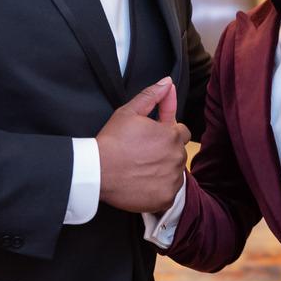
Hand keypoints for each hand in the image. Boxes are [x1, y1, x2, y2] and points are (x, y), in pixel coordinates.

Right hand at [97, 78, 190, 212]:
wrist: (97, 171)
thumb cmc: (112, 141)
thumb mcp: (129, 112)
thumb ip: (152, 96)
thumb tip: (168, 82)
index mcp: (172, 135)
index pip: (182, 132)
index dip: (166, 134)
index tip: (151, 139)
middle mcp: (177, 157)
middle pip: (178, 153)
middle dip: (165, 152)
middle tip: (142, 155)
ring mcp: (173, 179)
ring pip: (175, 173)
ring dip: (164, 171)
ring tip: (141, 170)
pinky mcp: (166, 198)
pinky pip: (170, 193)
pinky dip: (160, 190)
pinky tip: (143, 184)